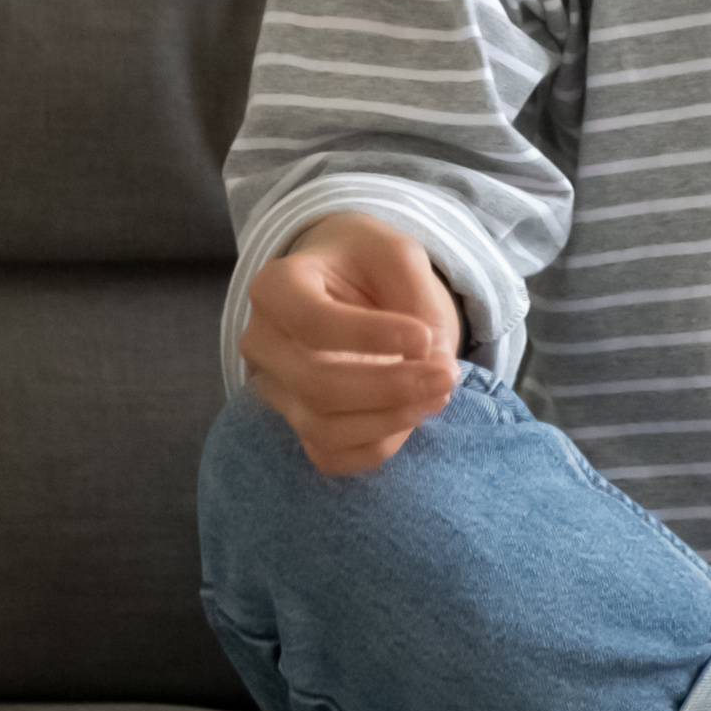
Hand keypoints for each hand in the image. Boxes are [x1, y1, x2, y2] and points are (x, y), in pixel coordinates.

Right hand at [238, 211, 463, 475]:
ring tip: (438, 395)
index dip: (372, 338)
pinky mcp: (296, 422)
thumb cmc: (365, 262)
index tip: (425, 337)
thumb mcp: (396, 255)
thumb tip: (435, 365)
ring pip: (322, 429)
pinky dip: (377, 446)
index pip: (312, 323)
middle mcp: (262, 342)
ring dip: (390, 420)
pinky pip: (330, 456)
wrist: (342, 280)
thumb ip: (418, 299)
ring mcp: (275, 389)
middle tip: (447, 375)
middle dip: (391, 387)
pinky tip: (412, 416)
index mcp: (276, 288)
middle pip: (317, 384)